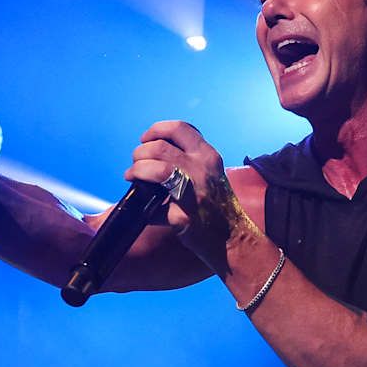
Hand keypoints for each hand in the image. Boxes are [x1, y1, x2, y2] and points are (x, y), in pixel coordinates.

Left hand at [125, 121, 251, 271]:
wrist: (234, 238)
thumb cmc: (217, 206)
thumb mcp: (210, 173)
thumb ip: (188, 160)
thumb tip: (154, 154)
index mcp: (208, 156)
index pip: (179, 128)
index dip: (156, 130)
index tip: (145, 140)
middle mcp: (202, 169)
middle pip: (159, 147)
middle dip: (140, 153)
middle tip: (136, 164)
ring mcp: (194, 192)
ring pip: (154, 168)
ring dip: (136, 170)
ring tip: (132, 176)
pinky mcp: (184, 215)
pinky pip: (153, 206)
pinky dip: (143, 205)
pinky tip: (142, 205)